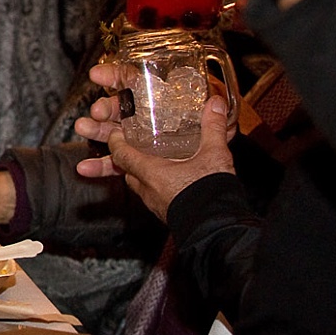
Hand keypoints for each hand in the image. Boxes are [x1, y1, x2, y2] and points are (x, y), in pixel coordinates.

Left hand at [75, 86, 236, 223]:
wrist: (220, 230)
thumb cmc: (211, 195)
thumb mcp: (214, 155)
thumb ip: (213, 128)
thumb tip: (215, 104)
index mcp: (150, 172)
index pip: (120, 154)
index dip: (115, 142)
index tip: (115, 132)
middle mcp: (147, 190)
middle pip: (127, 170)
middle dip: (128, 157)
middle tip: (134, 145)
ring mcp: (155, 204)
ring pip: (139, 185)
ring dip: (143, 173)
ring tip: (154, 162)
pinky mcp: (166, 215)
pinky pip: (153, 197)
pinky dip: (156, 187)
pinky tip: (171, 181)